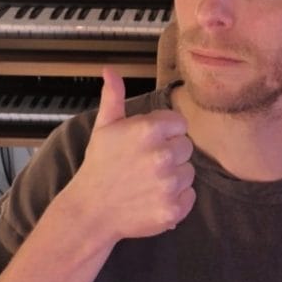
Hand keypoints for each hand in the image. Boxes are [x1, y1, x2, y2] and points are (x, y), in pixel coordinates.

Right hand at [61, 67, 196, 243]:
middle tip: (146, 163)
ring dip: (174, 176)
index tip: (148, 142)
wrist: (91, 211)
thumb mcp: (104, 127)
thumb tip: (110, 70)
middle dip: (170, 152)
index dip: (165, 132)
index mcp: (148, 130)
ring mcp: (169, 184)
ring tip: (149, 181)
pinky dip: (177, 198)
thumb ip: (114, 97)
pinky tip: (155, 197)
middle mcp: (162, 156)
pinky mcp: (174, 209)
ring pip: (189, 172)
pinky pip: (190, 196)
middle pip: (186, 146)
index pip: (179, 123)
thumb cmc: (99, 166)